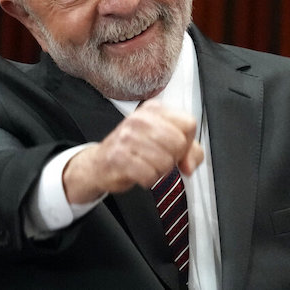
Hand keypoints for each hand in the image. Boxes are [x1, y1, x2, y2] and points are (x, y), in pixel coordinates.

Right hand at [62, 100, 203, 203]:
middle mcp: (140, 119)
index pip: (188, 124)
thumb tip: (190, 164)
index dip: (188, 142)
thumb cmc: (134, 150)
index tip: (178, 149)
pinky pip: (150, 175)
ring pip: (166, 161)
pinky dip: (148, 179)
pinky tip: (139, 172)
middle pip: (179, 143)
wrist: (100, 163)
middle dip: (174, 157)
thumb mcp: (163, 141)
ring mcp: (127, 137)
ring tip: (147, 164)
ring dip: (160, 170)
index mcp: (154, 110)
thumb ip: (189, 150)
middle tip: (160, 158)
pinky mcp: (119, 157)